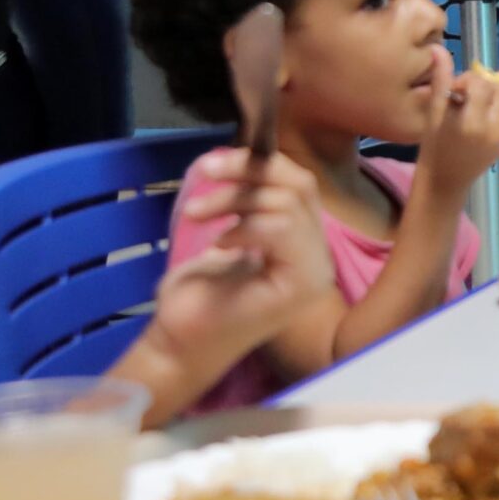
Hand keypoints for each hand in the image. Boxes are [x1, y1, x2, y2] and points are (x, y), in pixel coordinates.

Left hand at [148, 149, 334, 372]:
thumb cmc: (199, 297)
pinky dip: (244, 227)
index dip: (258, 164)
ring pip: (288, 203)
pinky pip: (283, 229)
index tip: (213, 164)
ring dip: (234, 199)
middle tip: (203, 174)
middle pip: (299, 185)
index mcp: (304, 242)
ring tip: (196, 214)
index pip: (300, 184)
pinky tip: (218, 244)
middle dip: (246, 172)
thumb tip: (254, 155)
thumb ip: (251, 202)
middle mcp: (319, 256)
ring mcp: (315, 272)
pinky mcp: (302, 285)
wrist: (179, 345)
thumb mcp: (229, 233)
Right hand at [414, 45, 498, 195]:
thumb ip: (441, 81)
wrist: (444, 182)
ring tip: (473, 109)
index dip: (467, 81)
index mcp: (472, 121)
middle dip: (489, 87)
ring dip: (493, 99)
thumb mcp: (434, 114)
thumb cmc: (433, 147)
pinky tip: (479, 125)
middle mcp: (494, 129)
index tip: (455, 91)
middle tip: (470, 96)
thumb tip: (439, 49)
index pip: (482, 83)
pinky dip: (496, 115)